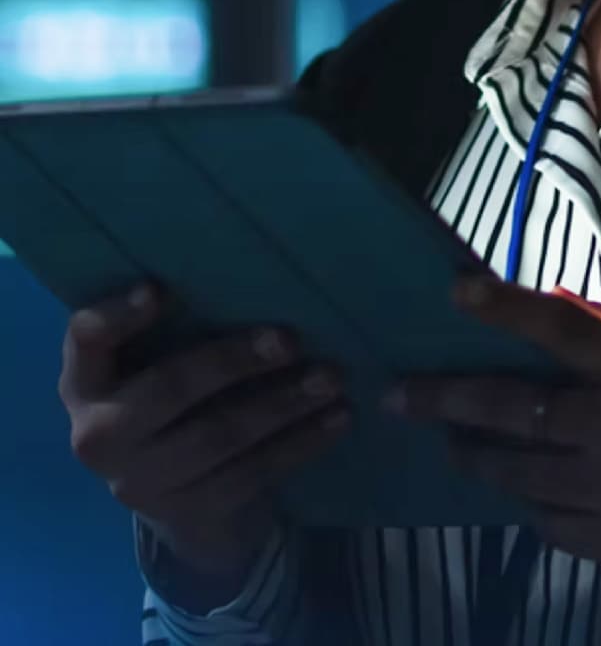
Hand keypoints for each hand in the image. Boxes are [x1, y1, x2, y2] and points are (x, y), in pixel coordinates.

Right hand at [58, 280, 351, 593]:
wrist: (181, 496)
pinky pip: (251, 474)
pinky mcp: (186, 514)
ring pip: (219, 436)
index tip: (160, 289)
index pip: (85, 339)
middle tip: (291, 338)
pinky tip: (337, 418)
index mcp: (86, 382)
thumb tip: (254, 263)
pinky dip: (300, 443)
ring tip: (332, 376)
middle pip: (169, 388)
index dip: (117, 316)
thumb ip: (184, 323)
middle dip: (233, 360)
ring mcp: (139, 482)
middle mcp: (98, 435)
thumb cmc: (177, 397)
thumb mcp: (161, 360)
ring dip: (283, 403)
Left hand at [382, 275, 600, 607]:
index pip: (559, 327)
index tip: (455, 291)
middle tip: (398, 395)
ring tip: (449, 444)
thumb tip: (553, 300)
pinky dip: (523, 499)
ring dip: (473, 454)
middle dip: (445, 398)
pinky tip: (513, 488)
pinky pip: (543, 519)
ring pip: (514, 471)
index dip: (503, 306)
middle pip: (511, 407)